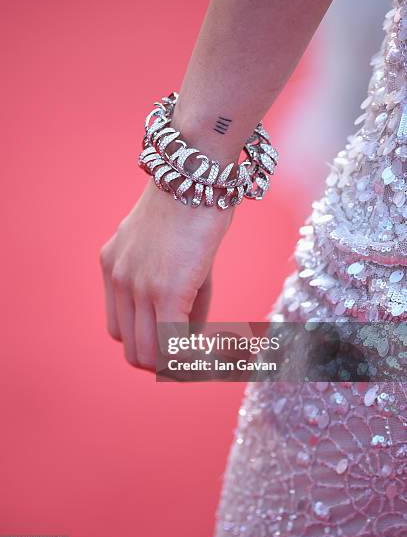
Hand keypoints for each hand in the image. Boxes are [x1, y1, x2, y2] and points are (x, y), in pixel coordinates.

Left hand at [100, 179, 232, 369]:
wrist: (196, 171)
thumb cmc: (193, 203)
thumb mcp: (172, 249)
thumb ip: (175, 292)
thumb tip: (189, 337)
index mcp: (113, 266)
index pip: (121, 329)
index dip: (151, 342)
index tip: (182, 341)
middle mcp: (118, 278)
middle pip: (130, 349)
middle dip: (163, 361)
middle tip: (195, 355)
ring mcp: (137, 286)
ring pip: (147, 356)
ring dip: (178, 365)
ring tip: (208, 355)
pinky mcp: (166, 291)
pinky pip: (174, 346)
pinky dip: (193, 359)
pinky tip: (214, 354)